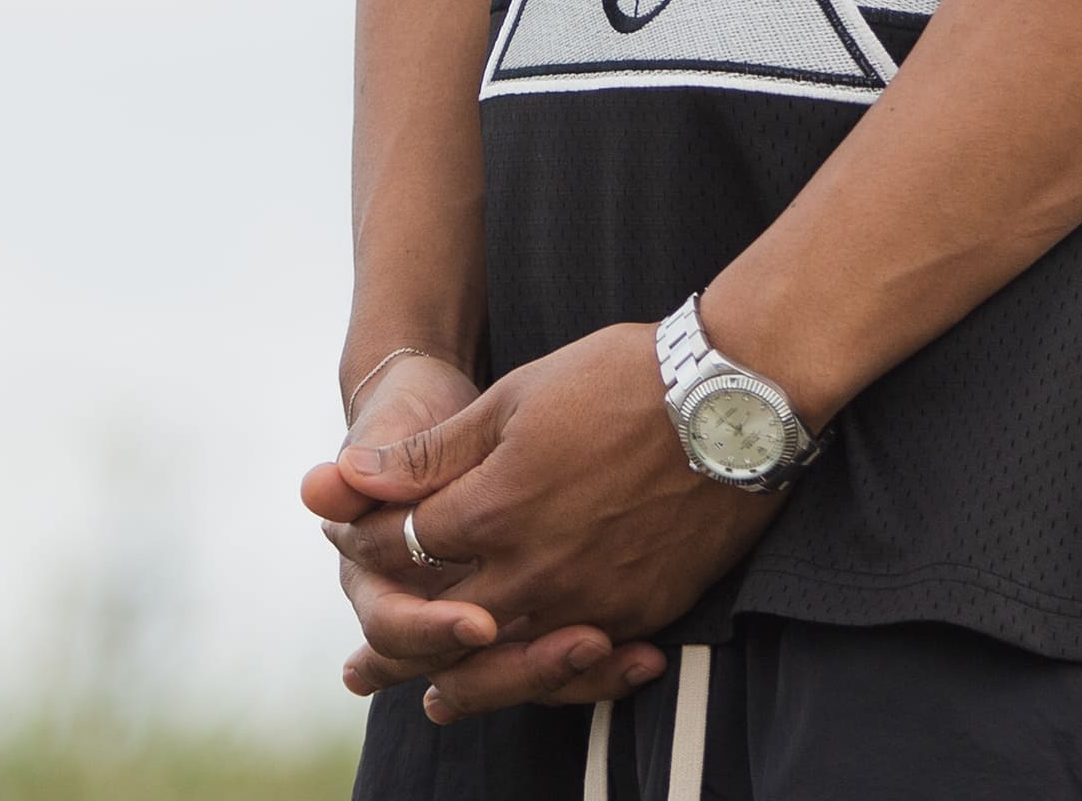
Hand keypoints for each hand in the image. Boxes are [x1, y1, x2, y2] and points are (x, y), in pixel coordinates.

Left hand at [299, 350, 667, 714]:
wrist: (734, 401)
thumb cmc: (624, 380)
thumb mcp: (519, 394)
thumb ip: (433, 450)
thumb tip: (348, 473)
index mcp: (492, 508)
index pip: (402, 547)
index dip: (369, 545)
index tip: (355, 544)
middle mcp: (532, 570)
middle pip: (440, 627)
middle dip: (396, 639)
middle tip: (364, 664)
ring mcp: (589, 599)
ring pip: (505, 664)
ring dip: (464, 680)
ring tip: (434, 700)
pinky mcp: (640, 612)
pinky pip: (579, 665)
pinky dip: (548, 679)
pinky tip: (535, 681)